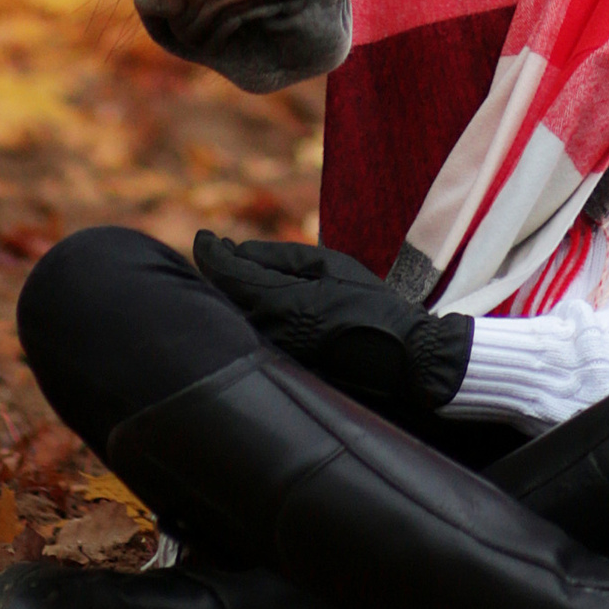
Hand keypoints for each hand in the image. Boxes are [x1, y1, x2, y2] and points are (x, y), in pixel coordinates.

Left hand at [194, 234, 470, 418]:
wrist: (402, 360)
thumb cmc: (370, 305)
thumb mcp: (328, 266)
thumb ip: (278, 257)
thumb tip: (237, 252)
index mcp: (280, 304)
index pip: (227, 276)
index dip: (210, 253)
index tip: (206, 237)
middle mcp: (269, 335)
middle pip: (224, 298)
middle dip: (220, 272)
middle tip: (220, 249)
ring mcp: (272, 357)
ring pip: (236, 318)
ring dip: (232, 295)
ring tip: (239, 271)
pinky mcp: (281, 370)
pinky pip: (251, 336)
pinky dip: (246, 314)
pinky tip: (257, 302)